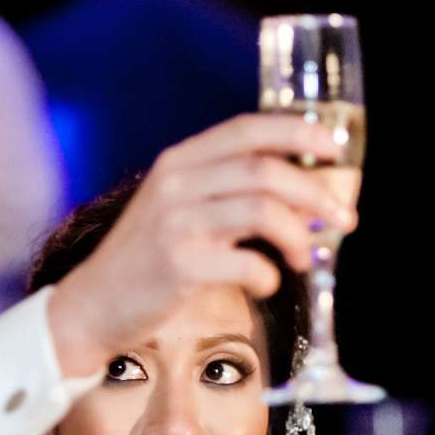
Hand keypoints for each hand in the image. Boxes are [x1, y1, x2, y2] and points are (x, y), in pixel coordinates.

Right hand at [45, 114, 356, 379]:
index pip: (247, 129)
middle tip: (342, 219)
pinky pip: (246, 264)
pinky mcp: (178, 265)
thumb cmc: (147, 261)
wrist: (92, 306)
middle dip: (316, 193)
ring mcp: (175, 222)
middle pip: (265, 169)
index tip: (334, 148)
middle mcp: (176, 183)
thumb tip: (304, 194)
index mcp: (180, 161)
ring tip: (305, 258)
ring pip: (262, 210)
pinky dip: (268, 276)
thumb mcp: (178, 208)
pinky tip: (265, 285)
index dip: (298, 132)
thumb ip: (225, 191)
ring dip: (299, 235)